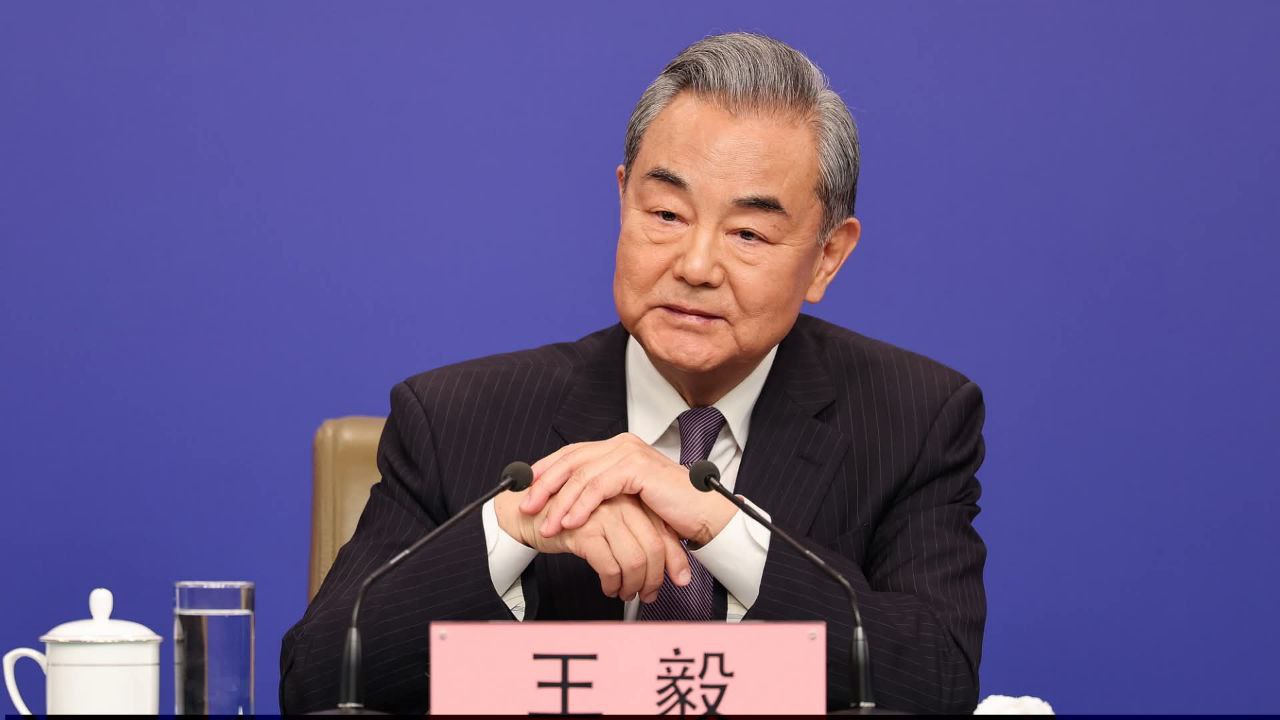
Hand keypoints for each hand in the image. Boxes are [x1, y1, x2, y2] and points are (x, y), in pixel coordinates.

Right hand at [495, 490, 690, 601]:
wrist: (526, 512)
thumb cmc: (568, 517)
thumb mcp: (609, 519)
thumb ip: (635, 531)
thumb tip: (665, 562)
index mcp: (631, 496)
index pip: (663, 530)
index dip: (674, 558)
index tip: (679, 579)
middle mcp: (621, 501)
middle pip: (653, 547)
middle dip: (655, 578)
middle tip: (649, 594)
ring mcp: (603, 513)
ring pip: (635, 559)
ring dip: (633, 585)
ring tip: (627, 593)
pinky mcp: (585, 529)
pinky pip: (610, 566)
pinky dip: (613, 584)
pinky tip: (609, 588)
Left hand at [520, 433, 735, 545]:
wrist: (702, 515)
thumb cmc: (669, 511)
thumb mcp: (627, 500)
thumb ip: (603, 494)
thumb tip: (567, 502)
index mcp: (618, 448)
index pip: (572, 454)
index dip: (545, 470)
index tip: (523, 488)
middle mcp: (622, 445)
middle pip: (571, 460)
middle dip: (544, 485)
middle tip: (525, 506)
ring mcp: (630, 453)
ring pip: (581, 476)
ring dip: (559, 502)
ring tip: (546, 525)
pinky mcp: (637, 468)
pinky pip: (599, 487)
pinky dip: (580, 506)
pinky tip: (569, 523)